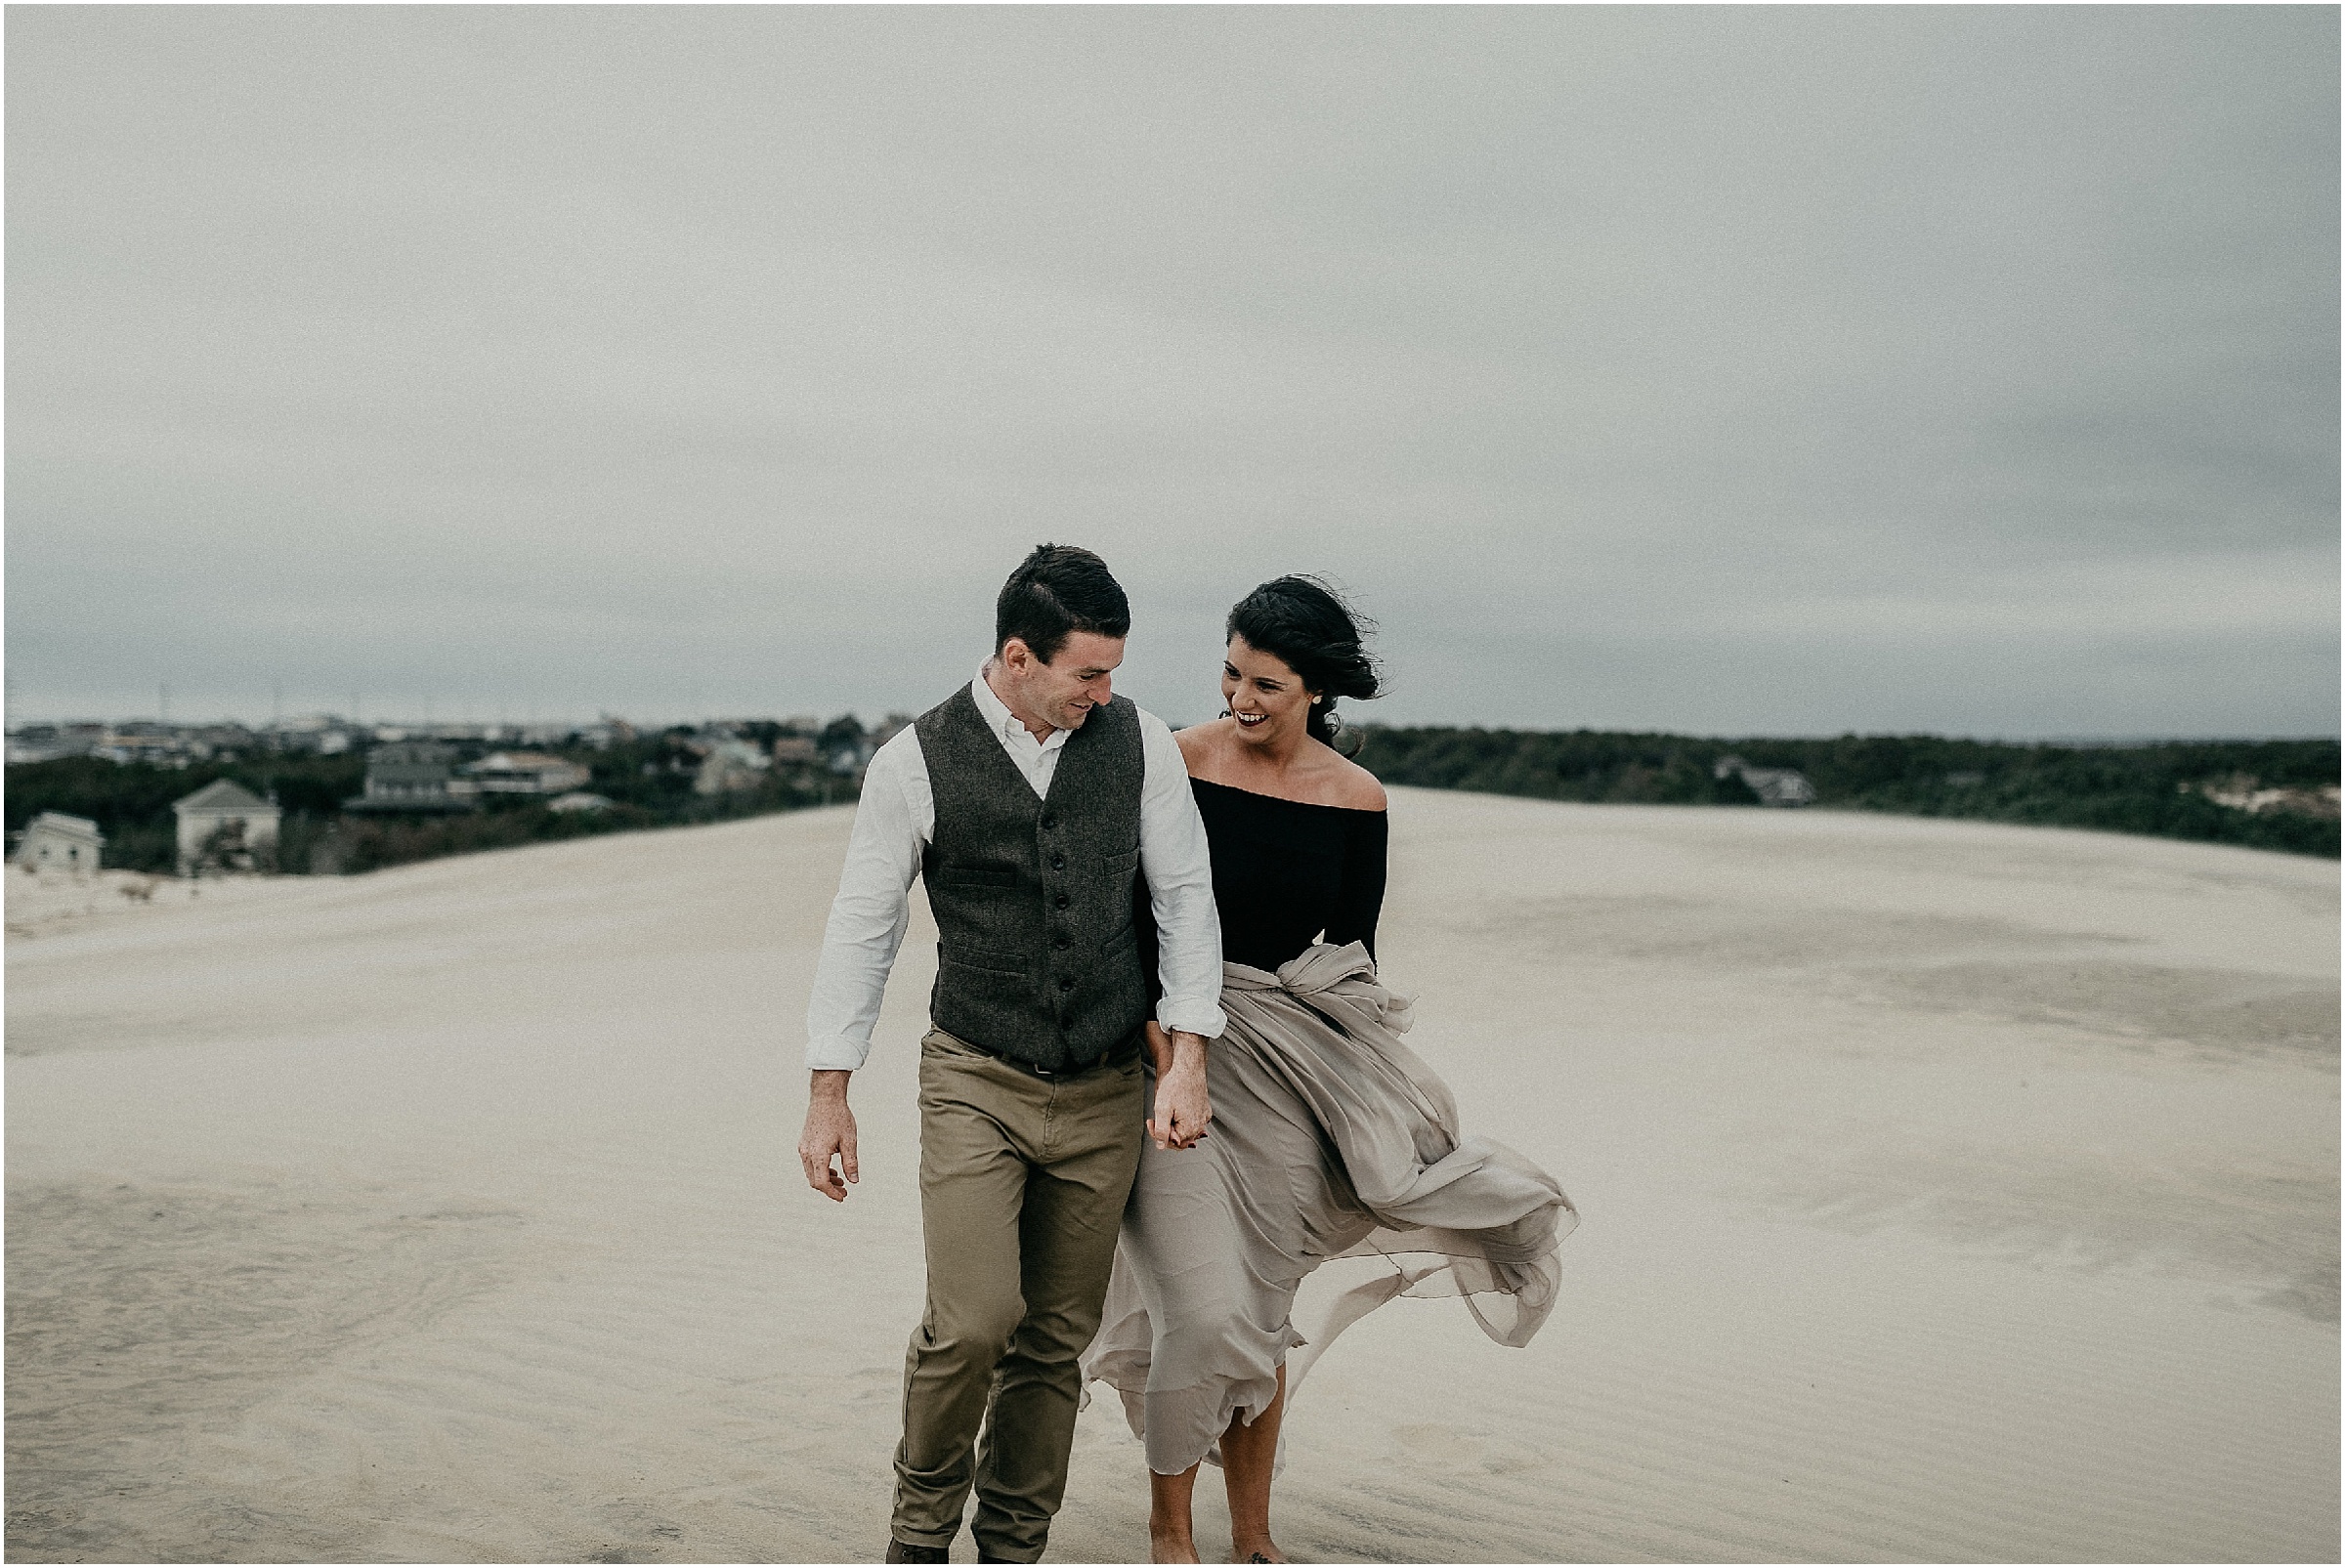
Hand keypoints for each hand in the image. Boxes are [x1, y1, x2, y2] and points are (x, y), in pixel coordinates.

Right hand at [798, 1070, 857, 1200]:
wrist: (825, 1098)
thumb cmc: (839, 1117)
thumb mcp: (850, 1141)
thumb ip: (851, 1163)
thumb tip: (854, 1181)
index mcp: (818, 1154)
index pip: (822, 1182)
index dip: (832, 1193)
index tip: (843, 1197)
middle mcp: (806, 1153)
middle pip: (814, 1181)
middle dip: (829, 1188)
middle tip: (844, 1191)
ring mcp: (803, 1148)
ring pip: (810, 1173)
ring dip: (824, 1180)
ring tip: (840, 1180)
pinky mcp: (803, 1143)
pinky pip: (809, 1164)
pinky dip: (819, 1170)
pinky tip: (832, 1169)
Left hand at [1147, 1030, 1211, 1151]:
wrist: (1188, 1067)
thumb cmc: (1175, 1085)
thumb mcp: (1162, 1109)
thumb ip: (1162, 1131)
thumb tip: (1161, 1146)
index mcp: (1189, 1128)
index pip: (1171, 1143)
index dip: (1158, 1134)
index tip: (1150, 1121)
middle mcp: (1200, 1125)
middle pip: (1180, 1138)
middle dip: (1166, 1130)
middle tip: (1155, 1118)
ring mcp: (1204, 1117)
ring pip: (1187, 1130)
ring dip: (1174, 1125)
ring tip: (1165, 1112)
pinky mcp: (1205, 1110)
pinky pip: (1194, 1121)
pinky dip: (1184, 1119)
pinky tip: (1176, 1110)